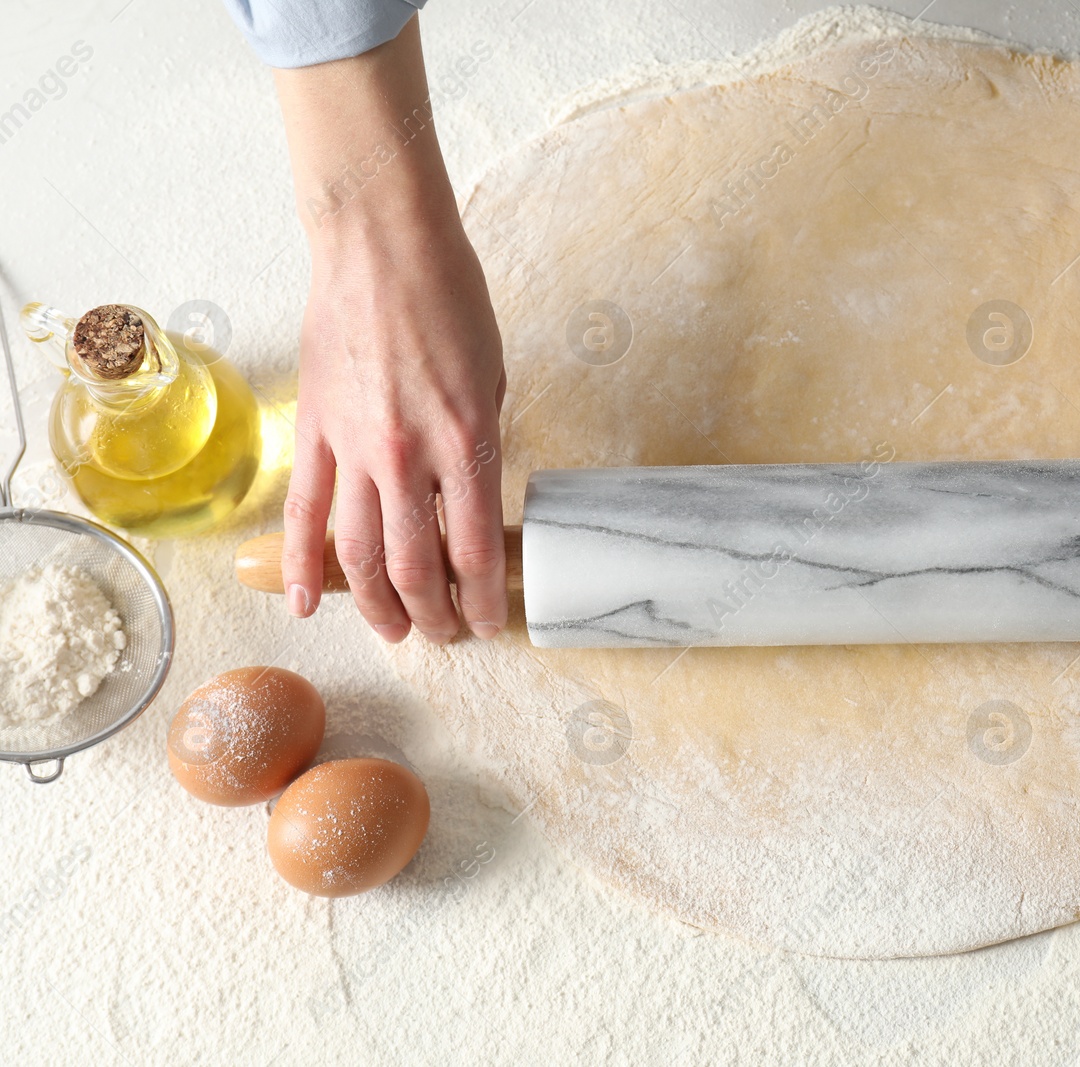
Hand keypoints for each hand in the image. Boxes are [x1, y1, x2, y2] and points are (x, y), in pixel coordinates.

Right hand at [273, 17, 507, 643]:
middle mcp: (409, 456)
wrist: (382, 247)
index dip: (484, 601)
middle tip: (447, 635)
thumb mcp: (493, 381)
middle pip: (416, 567)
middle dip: (436, 616)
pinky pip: (304, 513)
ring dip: (378, 605)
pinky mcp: (313, 432)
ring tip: (395, 632)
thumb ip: (479, 450)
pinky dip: (301, 564)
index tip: (491, 622)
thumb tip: (468, 504)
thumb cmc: (450, 302)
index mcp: (468, 443)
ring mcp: (354, 448)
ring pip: (358, 554)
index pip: (476, 551)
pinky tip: (307, 604)